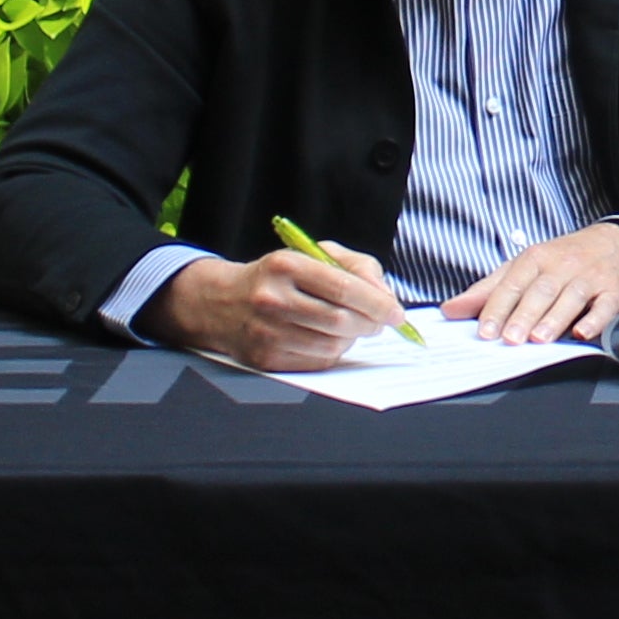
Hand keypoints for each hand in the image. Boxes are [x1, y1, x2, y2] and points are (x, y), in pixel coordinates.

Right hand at [153, 247, 406, 371]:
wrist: (221, 303)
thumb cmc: (277, 277)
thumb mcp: (312, 255)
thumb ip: (356, 267)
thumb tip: (386, 297)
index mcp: (285, 266)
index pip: (343, 287)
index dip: (377, 303)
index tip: (396, 312)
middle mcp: (272, 299)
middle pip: (340, 321)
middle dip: (370, 324)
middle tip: (381, 323)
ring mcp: (266, 333)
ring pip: (331, 345)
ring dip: (352, 339)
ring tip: (353, 327)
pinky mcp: (265, 359)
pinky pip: (316, 362)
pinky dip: (333, 353)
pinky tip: (329, 339)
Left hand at [455, 219, 618, 344]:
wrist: (618, 245)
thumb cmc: (564, 260)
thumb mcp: (524, 267)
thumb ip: (488, 290)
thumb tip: (451, 309)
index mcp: (535, 258)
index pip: (512, 284)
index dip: (497, 308)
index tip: (484, 330)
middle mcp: (562, 266)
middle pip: (540, 291)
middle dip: (524, 315)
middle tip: (510, 339)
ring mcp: (590, 278)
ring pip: (570, 297)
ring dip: (554, 319)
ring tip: (539, 339)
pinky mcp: (614, 291)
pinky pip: (605, 305)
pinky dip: (595, 320)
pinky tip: (583, 332)